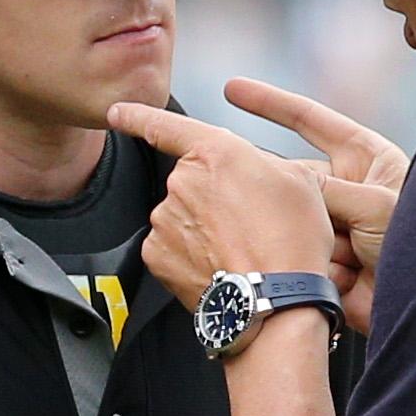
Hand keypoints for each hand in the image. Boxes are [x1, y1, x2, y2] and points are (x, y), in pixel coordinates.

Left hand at [107, 101, 337, 311]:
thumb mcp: (300, 182)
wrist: (274, 302)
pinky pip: (170, 246)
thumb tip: (251, 170)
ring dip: (202, 227)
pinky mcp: (155, 254)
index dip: (136, 114)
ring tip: (237, 250)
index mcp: (215, 152)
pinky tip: (217, 266)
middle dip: (212, 196)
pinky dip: (189, 255)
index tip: (115, 112)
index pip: (164, 125)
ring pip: (180, 215)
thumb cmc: (293, 241)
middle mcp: (181, 180)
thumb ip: (263, 162)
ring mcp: (164, 219)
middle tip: (247, 223)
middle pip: (190, 180)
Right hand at [227, 77, 407, 334]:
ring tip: (348, 255)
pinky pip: (303, 257)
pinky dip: (319, 267)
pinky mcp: (329, 264)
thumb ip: (324, 189)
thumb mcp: (375, 202)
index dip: (271, 104)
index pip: (312, 122)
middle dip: (292, 198)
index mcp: (367, 160)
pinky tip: (347, 278)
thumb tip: (281, 186)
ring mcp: (338, 228)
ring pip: (295, 221)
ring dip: (314, 239)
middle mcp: (349, 190)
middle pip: (296, 180)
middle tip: (306, 214)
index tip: (234, 89)